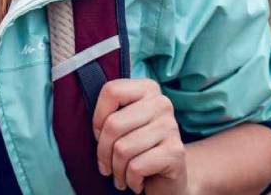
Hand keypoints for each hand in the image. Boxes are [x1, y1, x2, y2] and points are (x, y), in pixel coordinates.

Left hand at [93, 78, 186, 194]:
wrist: (169, 178)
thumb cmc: (139, 149)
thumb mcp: (124, 125)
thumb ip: (111, 114)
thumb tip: (95, 127)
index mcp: (148, 89)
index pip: (111, 91)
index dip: (98, 118)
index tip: (99, 136)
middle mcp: (162, 103)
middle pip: (113, 124)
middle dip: (103, 152)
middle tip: (106, 166)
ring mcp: (171, 126)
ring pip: (122, 149)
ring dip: (117, 170)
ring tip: (121, 176)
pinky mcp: (175, 152)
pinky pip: (136, 167)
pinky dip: (131, 181)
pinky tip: (137, 182)